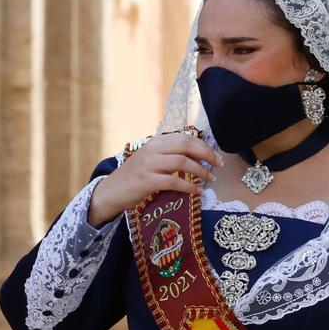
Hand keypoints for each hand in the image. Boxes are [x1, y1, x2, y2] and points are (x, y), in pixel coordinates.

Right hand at [89, 132, 220, 225]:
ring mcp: (149, 165)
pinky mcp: (147, 181)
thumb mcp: (150, 160)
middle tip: (218, 164)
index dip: (203, 145)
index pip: (184, 138)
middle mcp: (152, 150)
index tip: (215, 155)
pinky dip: (189, 186)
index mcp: (155, 142)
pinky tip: (198, 191)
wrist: (110, 191)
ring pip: (182, 162)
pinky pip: (174, 181)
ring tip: (211, 179)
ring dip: (201, 171)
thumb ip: (168, 155)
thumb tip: (195, 156)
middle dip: (206, 154)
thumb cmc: (133, 178)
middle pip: (186, 145)